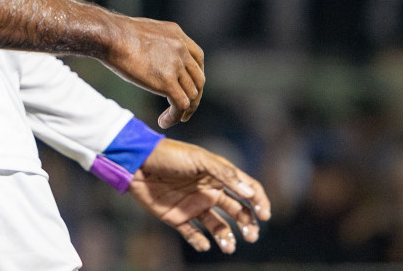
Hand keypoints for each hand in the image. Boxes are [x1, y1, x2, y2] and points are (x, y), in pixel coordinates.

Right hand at [105, 17, 205, 128]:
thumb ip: (156, 44)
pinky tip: (164, 122)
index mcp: (176, 34)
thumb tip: (151, 58)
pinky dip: (175, 117)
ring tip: (169, 119)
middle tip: (183, 110)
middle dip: (193, 97)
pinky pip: (180, 105)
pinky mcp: (167, 81)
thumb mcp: (145, 33)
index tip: (186, 88)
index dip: (195, 76)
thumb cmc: (116, 34)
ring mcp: (176, 65)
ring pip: (191, 95)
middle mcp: (181, 48)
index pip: (198, 58)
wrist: (110, 36)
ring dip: (183, 111)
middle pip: (198, 79)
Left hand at [127, 139, 270, 253]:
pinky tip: (205, 244)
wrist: (137, 163)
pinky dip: (201, 242)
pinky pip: (193, 234)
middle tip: (251, 236)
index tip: (265, 215)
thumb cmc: (170, 156)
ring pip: (218, 227)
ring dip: (227, 237)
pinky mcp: (178, 218)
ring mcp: (194, 205)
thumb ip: (225, 175)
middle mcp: (209, 192)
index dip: (259, 201)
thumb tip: (250, 192)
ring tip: (228, 246)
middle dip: (248, 224)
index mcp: (218, 176)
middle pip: (237, 212)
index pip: (246, 189)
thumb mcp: (200, 160)